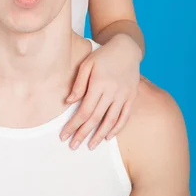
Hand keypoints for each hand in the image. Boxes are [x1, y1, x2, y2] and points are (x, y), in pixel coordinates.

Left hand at [60, 34, 141, 148]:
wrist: (126, 48)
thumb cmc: (103, 55)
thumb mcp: (87, 64)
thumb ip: (78, 83)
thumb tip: (69, 102)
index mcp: (98, 83)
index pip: (84, 110)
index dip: (73, 125)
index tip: (64, 135)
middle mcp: (112, 92)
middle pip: (95, 118)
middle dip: (83, 134)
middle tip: (73, 146)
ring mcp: (123, 95)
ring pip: (110, 121)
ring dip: (99, 136)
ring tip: (90, 146)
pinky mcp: (132, 97)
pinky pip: (125, 117)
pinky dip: (116, 128)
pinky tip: (108, 137)